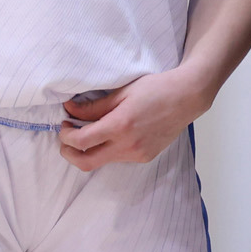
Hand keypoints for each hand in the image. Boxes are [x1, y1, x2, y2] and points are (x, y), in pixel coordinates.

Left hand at [57, 69, 209, 170]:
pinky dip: (107, 150)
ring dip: (89, 151)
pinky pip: (118, 158)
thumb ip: (94, 105)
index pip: (82, 141)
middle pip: (87, 162)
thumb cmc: (156, 88)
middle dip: (69, 153)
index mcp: (120, 126)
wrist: (186, 98)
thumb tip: (70, 110)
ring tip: (87, 133)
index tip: (64, 125)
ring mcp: (137, 154)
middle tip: (65, 140)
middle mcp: (128, 145)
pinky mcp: (145, 157)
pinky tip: (109, 135)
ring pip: (102, 161)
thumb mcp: (122, 92)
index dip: (66, 136)